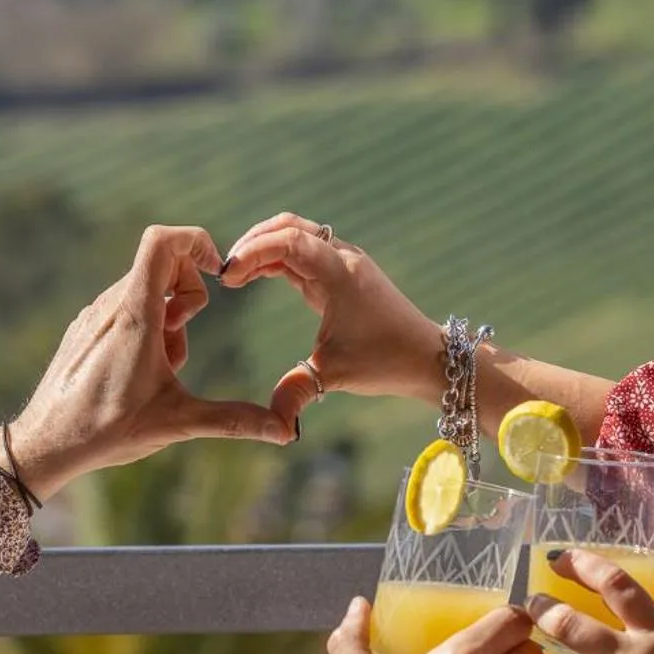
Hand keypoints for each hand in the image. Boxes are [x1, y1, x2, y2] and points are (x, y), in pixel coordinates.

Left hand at [4, 225, 292, 498]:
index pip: (162, 241)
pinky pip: (125, 307)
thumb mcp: (178, 423)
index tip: (216, 271)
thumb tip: (285, 431)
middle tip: (183, 345)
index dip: (196, 241)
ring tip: (162, 366)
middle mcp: (112, 305)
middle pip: (164, 265)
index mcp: (136, 316)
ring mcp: (95, 314)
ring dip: (168, 318)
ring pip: (145, 290)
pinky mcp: (85, 328)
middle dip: (189, 297)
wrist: (45, 444)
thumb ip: (233, 420)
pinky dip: (146, 326)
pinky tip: (140, 369)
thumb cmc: (107, 430)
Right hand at [218, 213, 448, 428]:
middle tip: (226, 270)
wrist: (427, 358)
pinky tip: (256, 277)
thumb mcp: (334, 376)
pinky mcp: (341, 275)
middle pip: (290, 226)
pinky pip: (304, 253)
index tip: (228, 278)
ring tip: (235, 275)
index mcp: (341, 273)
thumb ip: (296, 393)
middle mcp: (343, 258)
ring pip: (297, 235)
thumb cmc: (386, 362)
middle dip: (253, 241)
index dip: (254, 253)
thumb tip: (274, 427)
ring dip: (264, 247)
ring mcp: (343, 263)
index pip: (290, 241)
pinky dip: (277, 258)